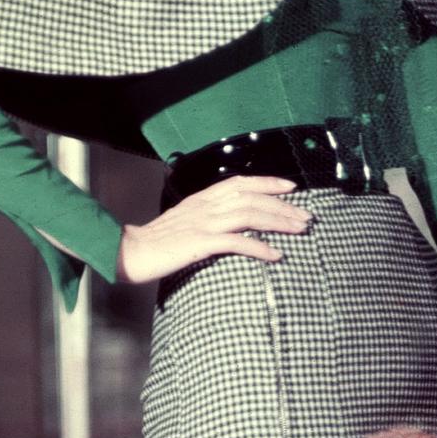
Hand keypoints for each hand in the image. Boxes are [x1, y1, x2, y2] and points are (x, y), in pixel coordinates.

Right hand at [116, 175, 310, 284]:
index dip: (268, 182)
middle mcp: (205, 206)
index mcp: (202, 198)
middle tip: (307, 216)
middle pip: (252, 198)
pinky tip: (276, 256)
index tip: (291, 187)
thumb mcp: (185, 220)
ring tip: (300, 230)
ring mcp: (203, 223)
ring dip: (279, 222)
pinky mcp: (199, 243)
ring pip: (249, 215)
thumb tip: (232, 220)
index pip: (241, 182)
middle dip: (284, 206)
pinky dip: (260, 247)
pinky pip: (237, 242)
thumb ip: (207, 215)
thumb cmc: (158, 242)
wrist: (129, 252)